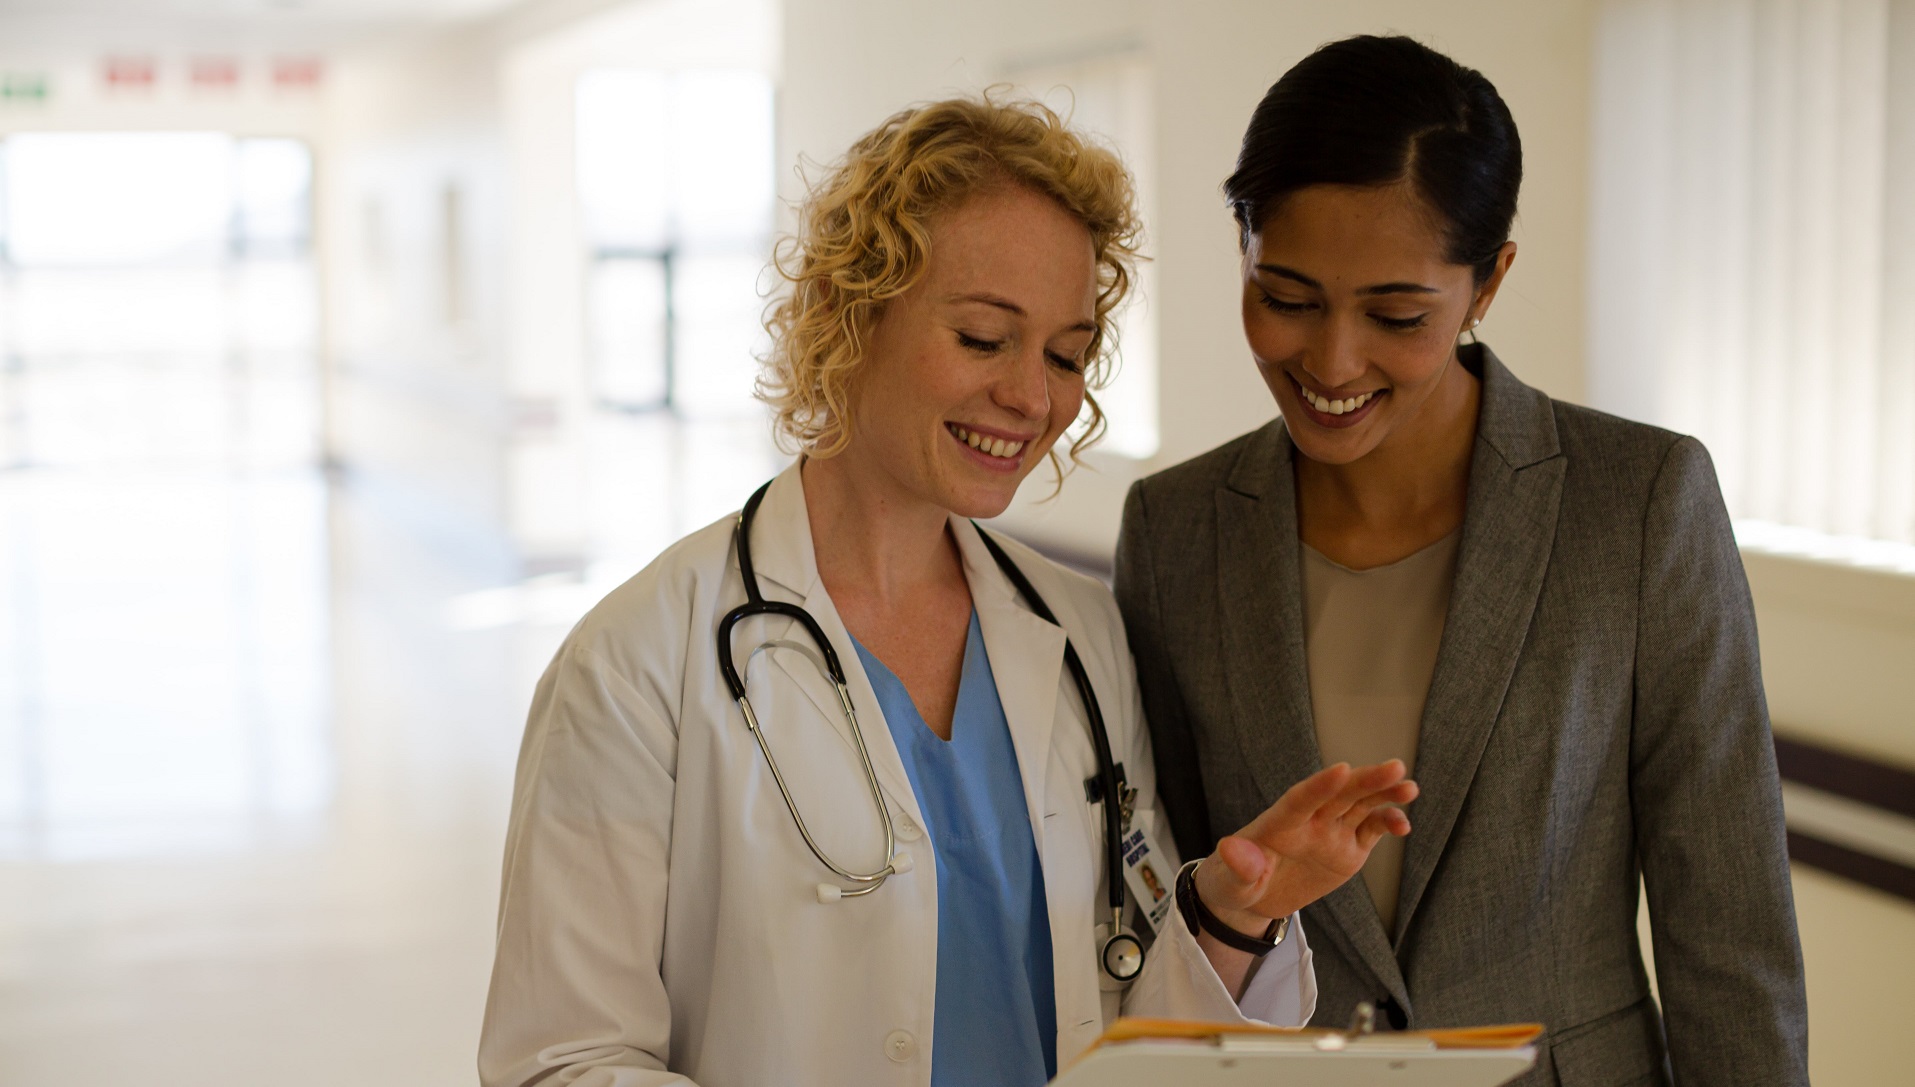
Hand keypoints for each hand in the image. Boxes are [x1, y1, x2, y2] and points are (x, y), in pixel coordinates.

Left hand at [1193, 760, 1416, 932]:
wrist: (1251, 897)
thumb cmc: (1233, 883)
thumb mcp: (1230, 881)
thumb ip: (1238, 867)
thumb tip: (1231, 849)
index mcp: (1277, 824)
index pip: (1300, 800)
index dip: (1320, 785)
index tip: (1341, 769)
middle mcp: (1308, 821)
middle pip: (1339, 794)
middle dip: (1366, 780)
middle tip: (1395, 767)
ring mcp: (1330, 832)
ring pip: (1361, 805)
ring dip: (1384, 794)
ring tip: (1409, 787)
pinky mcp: (1348, 848)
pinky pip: (1371, 830)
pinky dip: (1388, 823)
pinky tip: (1404, 825)